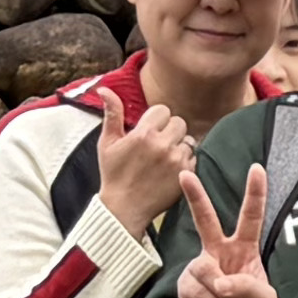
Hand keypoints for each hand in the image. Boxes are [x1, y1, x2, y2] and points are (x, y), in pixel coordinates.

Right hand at [93, 102, 202, 236]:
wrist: (124, 209)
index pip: (163, 110)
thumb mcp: (107, 143)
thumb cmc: (113, 174)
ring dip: (178, 146)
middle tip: (157, 145)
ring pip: (188, 140)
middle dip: (169, 130)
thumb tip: (104, 88)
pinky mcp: (186, 175)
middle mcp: (162, 145)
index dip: (155, 120)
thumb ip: (112, 113)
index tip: (148, 132)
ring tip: (163, 159)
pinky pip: (193, 157)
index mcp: (143, 134)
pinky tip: (170, 170)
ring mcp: (176, 160)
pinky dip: (185, 161)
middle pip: (179, 122)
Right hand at [173, 162, 279, 297]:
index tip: (257, 168)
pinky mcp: (186, 285)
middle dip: (196, 197)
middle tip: (185, 174)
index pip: (250, 218)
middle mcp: (220, 252)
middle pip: (206, 219)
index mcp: (245, 249)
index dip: (255, 193)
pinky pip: (197, 290)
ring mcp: (201, 267)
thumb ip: (249, 288)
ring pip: (204, 268)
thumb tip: (220, 282)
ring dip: (220, 294)